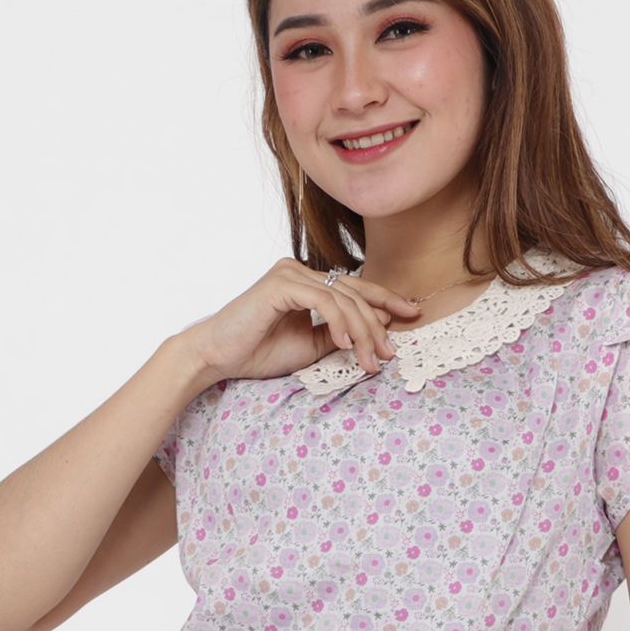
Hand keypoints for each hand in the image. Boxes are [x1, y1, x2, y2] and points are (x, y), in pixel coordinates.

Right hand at [183, 259, 420, 383]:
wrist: (218, 357)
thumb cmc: (257, 352)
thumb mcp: (310, 346)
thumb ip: (338, 336)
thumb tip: (374, 333)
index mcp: (308, 283)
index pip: (355, 287)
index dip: (386, 300)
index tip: (411, 315)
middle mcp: (300, 271)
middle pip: (355, 294)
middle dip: (378, 326)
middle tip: (390, 354)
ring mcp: (290, 273)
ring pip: (343, 299)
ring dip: (362, 332)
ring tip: (371, 360)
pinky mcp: (281, 283)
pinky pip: (323, 300)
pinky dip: (339, 323)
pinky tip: (346, 345)